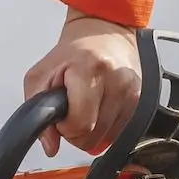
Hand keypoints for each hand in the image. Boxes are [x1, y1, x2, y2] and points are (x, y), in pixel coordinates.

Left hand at [23, 12, 144, 153]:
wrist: (104, 32)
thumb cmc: (72, 52)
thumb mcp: (41, 75)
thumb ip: (37, 111)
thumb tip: (50, 146)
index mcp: (91, 69)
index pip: (80, 124)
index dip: (65, 127)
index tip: (61, 114)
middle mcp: (117, 81)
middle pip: (93, 136)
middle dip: (77, 130)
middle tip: (71, 110)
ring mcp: (133, 92)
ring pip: (107, 139)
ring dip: (92, 130)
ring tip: (86, 108)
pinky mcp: (141, 101)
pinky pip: (119, 133)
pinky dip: (106, 128)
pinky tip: (99, 110)